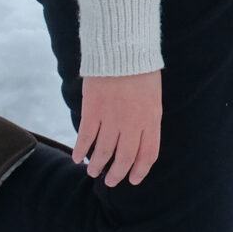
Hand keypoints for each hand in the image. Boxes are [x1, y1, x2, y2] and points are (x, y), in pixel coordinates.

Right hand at [74, 70, 161, 186]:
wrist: (123, 50)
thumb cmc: (141, 71)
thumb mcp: (154, 97)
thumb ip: (148, 120)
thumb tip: (139, 140)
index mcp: (151, 120)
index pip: (148, 154)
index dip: (140, 170)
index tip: (133, 180)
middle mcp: (132, 124)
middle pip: (125, 158)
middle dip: (117, 174)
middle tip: (111, 181)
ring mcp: (111, 119)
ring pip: (104, 152)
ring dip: (97, 165)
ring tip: (93, 172)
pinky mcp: (92, 112)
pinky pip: (85, 138)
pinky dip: (81, 150)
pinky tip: (77, 157)